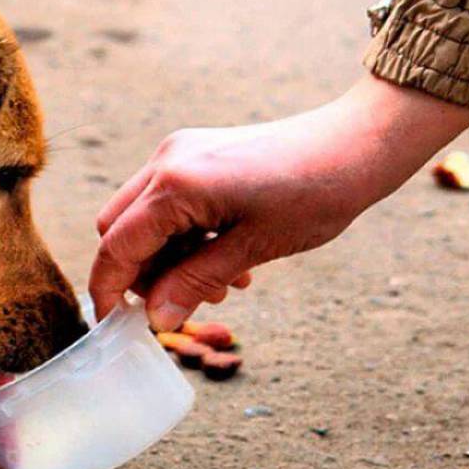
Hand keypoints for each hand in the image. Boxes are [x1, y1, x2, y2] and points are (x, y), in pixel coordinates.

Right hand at [89, 74, 468, 330]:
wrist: (358, 142)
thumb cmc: (316, 192)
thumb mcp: (253, 249)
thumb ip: (194, 283)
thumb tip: (156, 320)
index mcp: (176, 184)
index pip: (117, 245)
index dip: (110, 289)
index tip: (116, 326)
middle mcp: (167, 161)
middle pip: (117, 229)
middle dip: (139, 274)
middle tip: (180, 302)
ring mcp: (179, 153)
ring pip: (141, 218)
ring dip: (166, 258)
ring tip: (218, 286)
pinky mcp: (195, 154)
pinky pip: (167, 203)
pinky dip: (182, 237)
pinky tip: (224, 257)